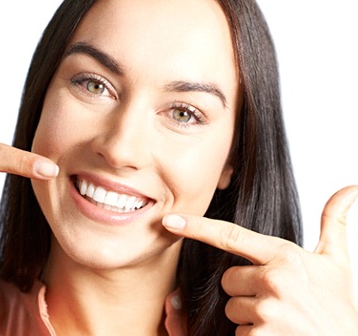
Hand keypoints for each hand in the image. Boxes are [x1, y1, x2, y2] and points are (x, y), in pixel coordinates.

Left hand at [163, 186, 357, 334]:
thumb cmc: (338, 308)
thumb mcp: (336, 263)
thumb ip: (334, 223)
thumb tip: (349, 188)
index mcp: (284, 257)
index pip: (230, 236)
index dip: (196, 227)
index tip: (170, 220)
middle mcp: (273, 281)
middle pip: (228, 280)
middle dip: (244, 290)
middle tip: (276, 300)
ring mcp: (266, 312)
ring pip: (232, 308)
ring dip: (249, 316)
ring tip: (280, 319)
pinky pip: (238, 334)